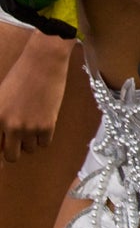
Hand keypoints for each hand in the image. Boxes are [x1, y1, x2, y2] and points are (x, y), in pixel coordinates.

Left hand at [0, 30, 70, 162]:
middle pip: (11, 156)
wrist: (43, 64)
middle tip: (18, 141)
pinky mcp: (47, 125)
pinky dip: (44, 137)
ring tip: (32, 125)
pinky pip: (44, 143)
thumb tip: (3, 138)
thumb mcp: (0, 99)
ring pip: (30, 149)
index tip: (1, 164)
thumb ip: (0, 119)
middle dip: (14, 150)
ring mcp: (29, 127)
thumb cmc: (20, 76)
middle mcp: (10, 126)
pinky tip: (43, 122)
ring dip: (31, 141)